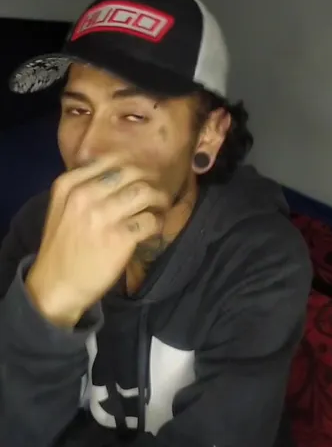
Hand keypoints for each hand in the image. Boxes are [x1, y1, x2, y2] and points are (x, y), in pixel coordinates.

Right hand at [26, 156, 169, 326]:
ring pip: (145, 191)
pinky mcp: (120, 238)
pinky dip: (158, 222)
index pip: (111, 160)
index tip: (141, 176)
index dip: (133, 166)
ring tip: (160, 207)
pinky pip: (151, 219)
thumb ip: (83, 186)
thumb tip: (121, 170)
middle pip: (131, 172)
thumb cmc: (63, 246)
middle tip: (157, 191)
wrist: (56, 286)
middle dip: (150, 180)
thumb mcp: (62, 208)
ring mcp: (102, 216)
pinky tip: (155, 227)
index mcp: (68, 185)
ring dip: (159, 198)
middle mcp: (84, 196)